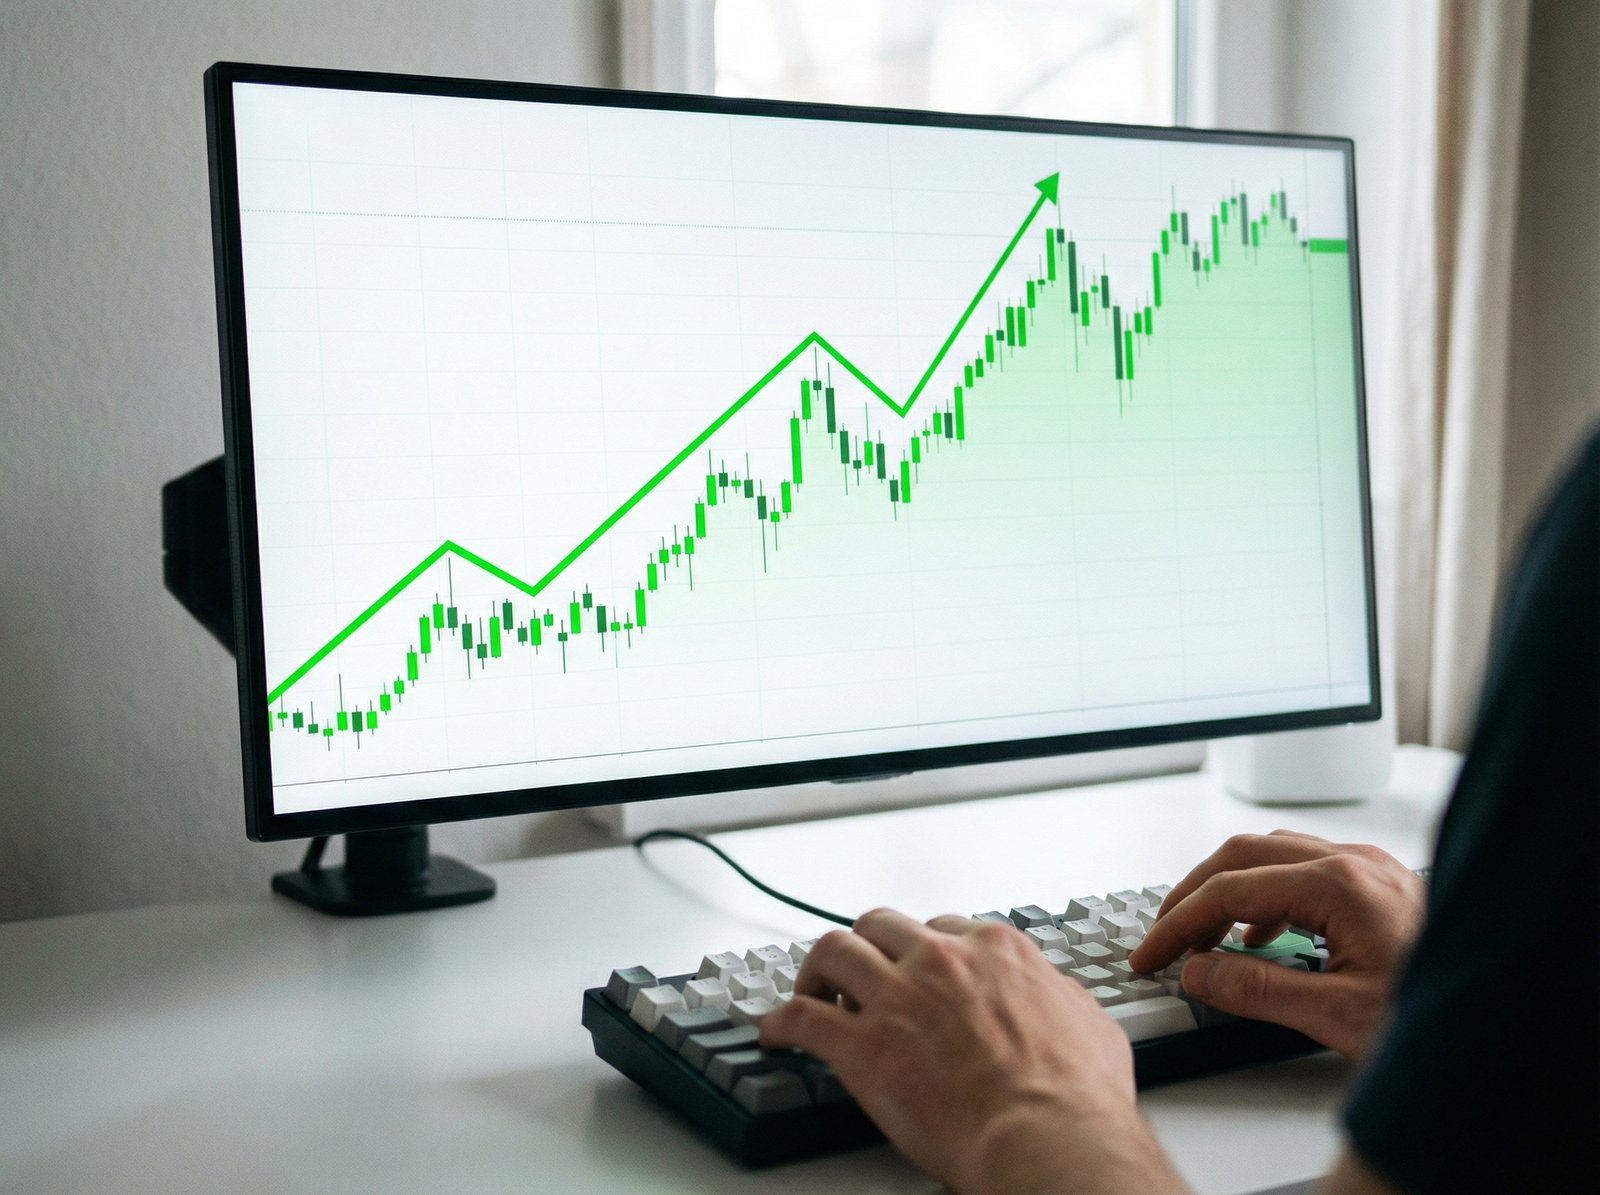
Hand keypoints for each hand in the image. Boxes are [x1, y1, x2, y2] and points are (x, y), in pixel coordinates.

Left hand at [760, 908, 1184, 1193]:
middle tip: (859, 975)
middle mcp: (941, 961)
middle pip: (880, 926)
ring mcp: (897, 998)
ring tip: (812, 991)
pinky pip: (801, 1017)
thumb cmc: (1074, 1097)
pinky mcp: (861, 1045)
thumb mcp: (1090, 1025)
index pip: (942, 927)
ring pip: (833, 952)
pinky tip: (774, 1033)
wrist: (1046, 1138)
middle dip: (866, 947)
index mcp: (995, 951)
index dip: (923, 950)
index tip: (914, 967)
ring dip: (818, 971)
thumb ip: (1062, 999)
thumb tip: (1060, 998)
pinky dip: (780, 1021)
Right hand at [1129, 831, 1425, 1058]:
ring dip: (1229, 887)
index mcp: (1340, 884)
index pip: (1230, 888)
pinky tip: (1263, 933)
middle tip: (1163, 935)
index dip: (1179, 923)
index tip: (1151, 954)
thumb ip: (1256, 990)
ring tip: (1203, 933)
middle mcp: (1355, 862)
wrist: (1509, 1016)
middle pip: (1244, 852)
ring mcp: (1371, 868)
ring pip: (1274, 853)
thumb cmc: (1439, 1015)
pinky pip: (1304, 868)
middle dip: (1194, 892)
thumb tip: (1198, 971)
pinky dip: (1266, 894)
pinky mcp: (1381, 884)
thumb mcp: (1337, 1016)